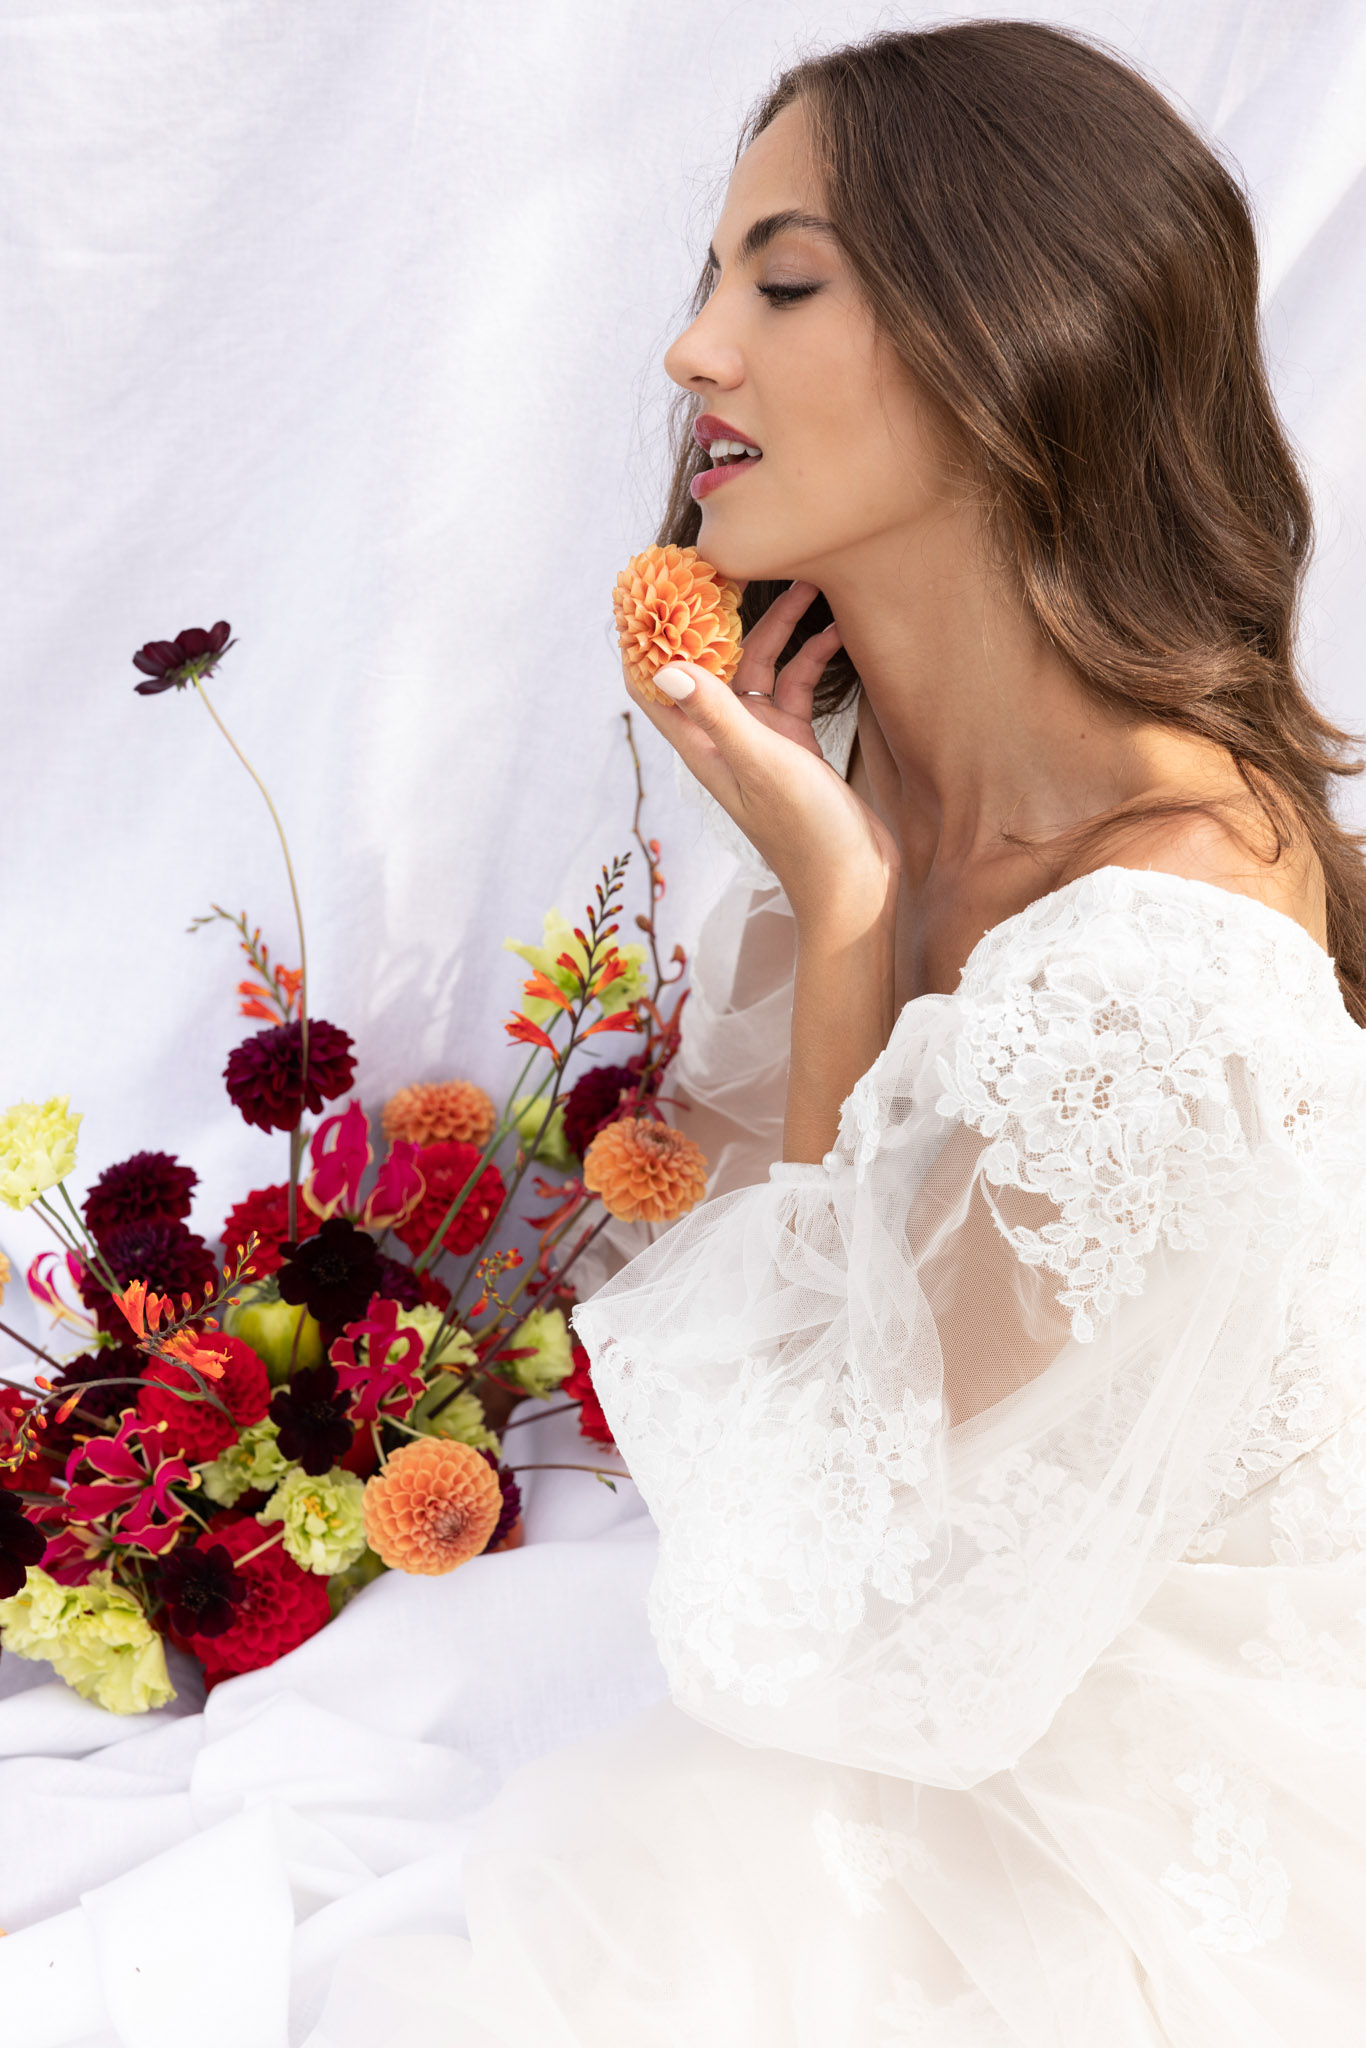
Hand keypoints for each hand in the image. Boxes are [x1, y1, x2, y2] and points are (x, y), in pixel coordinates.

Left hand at [624, 580, 899, 929]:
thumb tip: (666, 664)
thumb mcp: (760, 762)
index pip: (653, 683)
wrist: (855, 885)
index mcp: (701, 745)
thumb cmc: (804, 834)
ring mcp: (761, 740)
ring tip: (807, 584)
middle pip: (711, 662)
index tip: (649, 585)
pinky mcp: (797, 745)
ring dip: (778, 629)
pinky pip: (796, 687)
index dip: (644, 636)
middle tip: (735, 563)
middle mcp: (724, 737)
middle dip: (718, 615)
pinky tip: (838, 634)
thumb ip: (717, 712)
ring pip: (759, 668)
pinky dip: (813, 658)